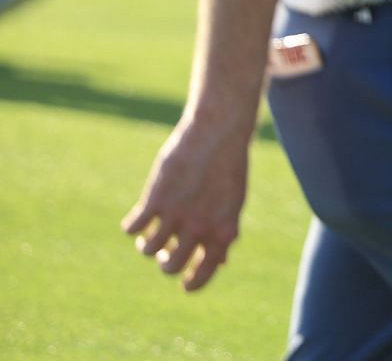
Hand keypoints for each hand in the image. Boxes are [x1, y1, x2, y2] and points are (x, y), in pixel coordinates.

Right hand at [122, 116, 250, 291]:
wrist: (218, 133)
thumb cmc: (228, 168)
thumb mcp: (233, 204)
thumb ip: (224, 234)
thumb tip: (219, 264)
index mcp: (223, 232)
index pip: (203, 274)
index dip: (191, 284)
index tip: (183, 283)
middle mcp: (199, 228)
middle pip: (169, 267)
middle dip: (164, 262)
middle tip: (165, 249)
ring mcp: (177, 214)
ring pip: (148, 249)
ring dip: (146, 245)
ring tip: (149, 233)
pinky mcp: (156, 199)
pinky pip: (133, 227)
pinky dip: (132, 226)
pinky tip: (138, 217)